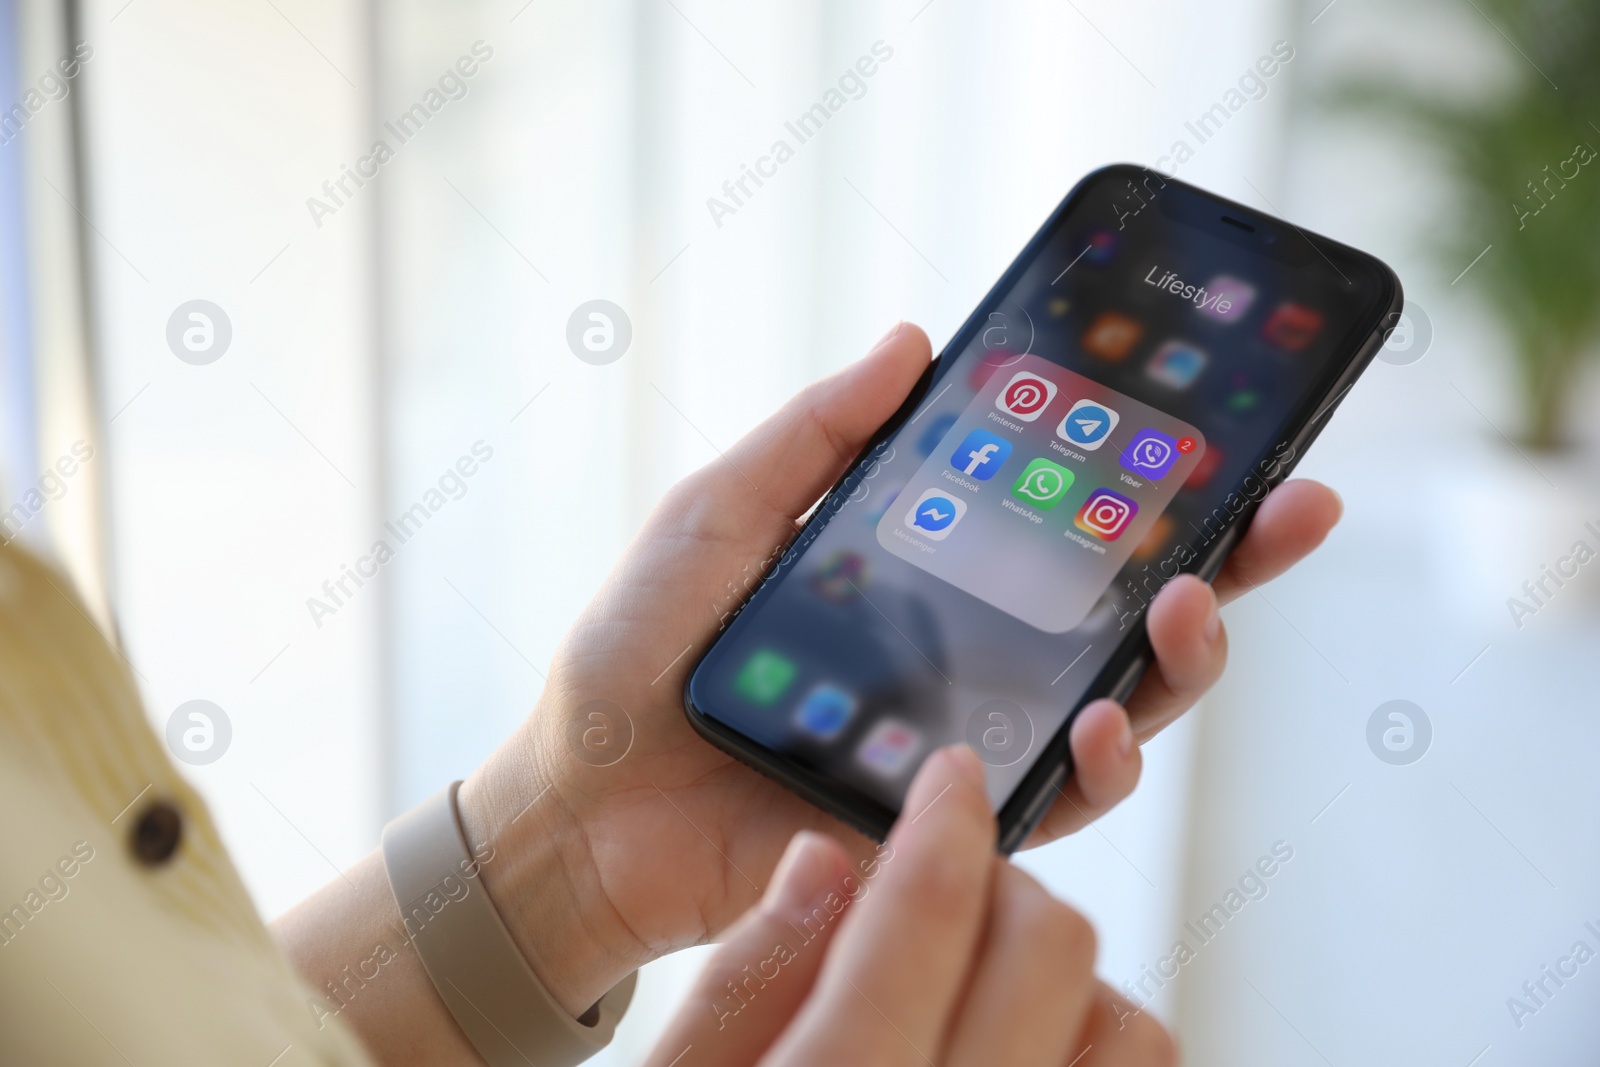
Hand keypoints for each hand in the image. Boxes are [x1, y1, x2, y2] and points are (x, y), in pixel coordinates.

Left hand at [459, 322, 1342, 1013]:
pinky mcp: (949, 826)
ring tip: (1189, 603)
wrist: (585, 797)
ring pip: (1122, 709)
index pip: (1068, 523)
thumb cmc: (641, 647)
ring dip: (1180, 659)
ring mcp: (970, 741)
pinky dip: (1095, 767)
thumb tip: (913, 340)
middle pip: (1127, 612)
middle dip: (1227, 560)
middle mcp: (972, 656)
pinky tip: (1103, 726)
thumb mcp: (724, 510)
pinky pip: (1053, 803)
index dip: (1156, 480)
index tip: (1227, 422)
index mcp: (932, 577)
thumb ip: (820, 434)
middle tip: (1289, 503)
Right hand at [643, 746, 1174, 1065]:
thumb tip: (824, 863)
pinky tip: (1014, 1049)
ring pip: (1127, 1030)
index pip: (922, 919)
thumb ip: (739, 986)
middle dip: (1000, 886)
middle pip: (1051, 948)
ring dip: (1064, 976)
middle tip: (939, 889)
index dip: (941, 822)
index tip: (949, 778)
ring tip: (978, 982)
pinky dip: (1091, 1049)